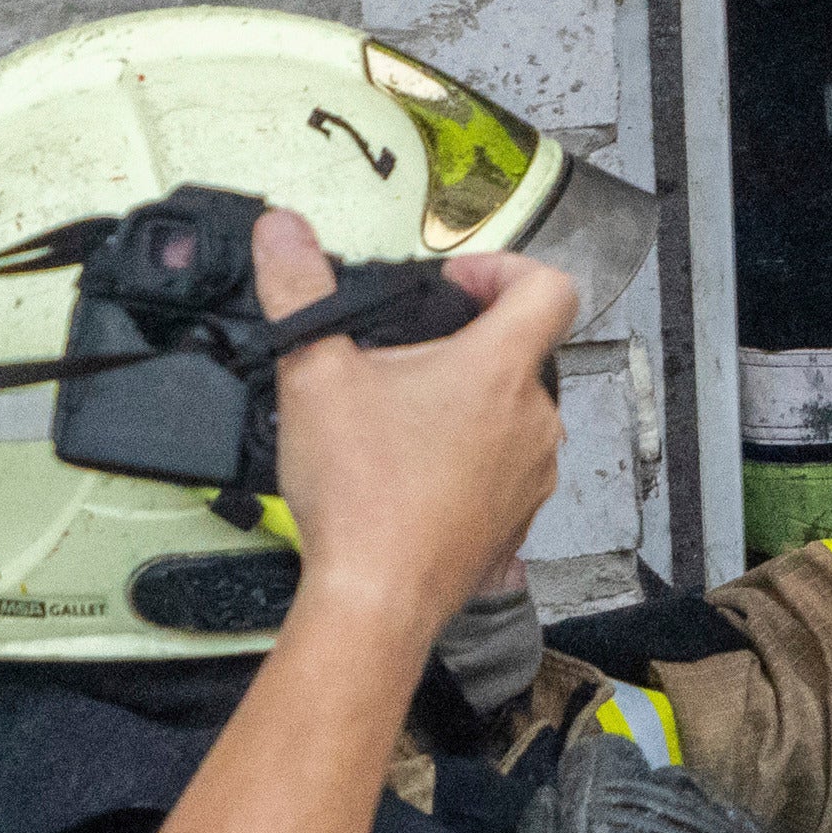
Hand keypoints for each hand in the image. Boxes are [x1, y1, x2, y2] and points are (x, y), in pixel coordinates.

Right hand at [255, 211, 573, 630]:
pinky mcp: (519, 516)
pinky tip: (413, 471)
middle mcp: (535, 418)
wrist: (376, 598)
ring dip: (468, 404)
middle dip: (469, 342)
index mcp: (501, 370)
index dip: (505, 268)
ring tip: (403, 418)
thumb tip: (282, 234)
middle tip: (410, 354)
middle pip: (524, 350)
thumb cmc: (362, 497)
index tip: (459, 282)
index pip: (549, 286)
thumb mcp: (314, 375)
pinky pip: (505, 468)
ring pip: (514, 413)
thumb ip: (299, 290)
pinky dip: (468, 458)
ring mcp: (533, 472)